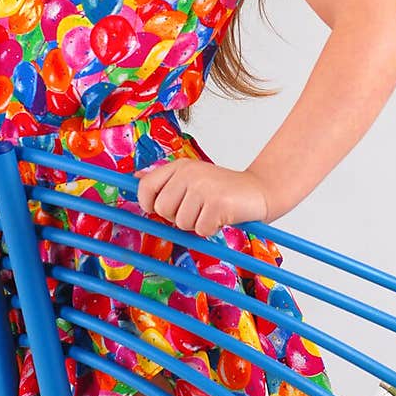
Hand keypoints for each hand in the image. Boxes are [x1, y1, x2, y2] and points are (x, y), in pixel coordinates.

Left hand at [135, 159, 270, 238]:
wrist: (260, 190)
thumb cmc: (223, 189)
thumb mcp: (192, 177)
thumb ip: (165, 179)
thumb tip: (135, 177)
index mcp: (180, 166)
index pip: (146, 186)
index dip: (147, 203)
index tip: (157, 209)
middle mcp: (189, 173)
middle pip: (162, 209)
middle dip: (177, 217)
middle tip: (196, 210)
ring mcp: (204, 187)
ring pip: (181, 222)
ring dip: (196, 224)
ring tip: (211, 212)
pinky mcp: (218, 203)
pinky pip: (200, 230)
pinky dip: (211, 229)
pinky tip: (221, 217)